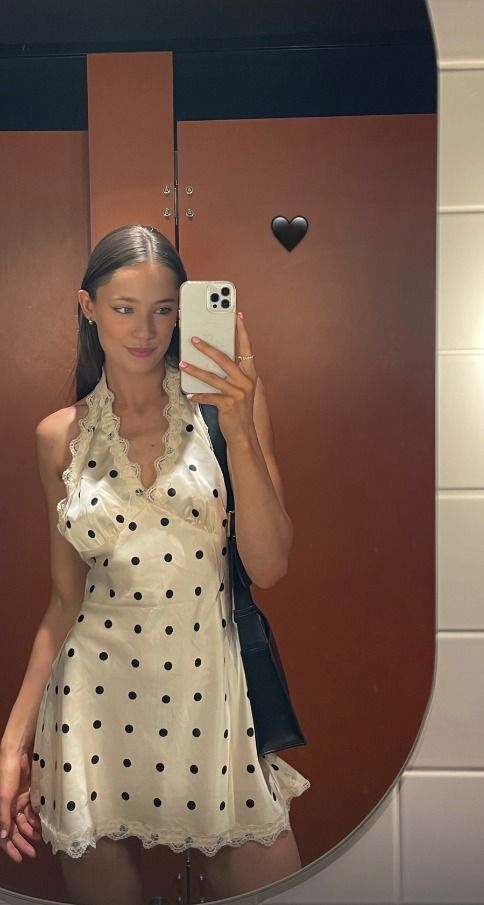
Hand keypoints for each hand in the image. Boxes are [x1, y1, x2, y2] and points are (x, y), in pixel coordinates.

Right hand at [0, 749, 41, 863]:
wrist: (17, 753)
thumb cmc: (6, 774)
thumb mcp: (5, 796)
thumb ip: (4, 816)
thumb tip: (4, 836)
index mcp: (0, 810)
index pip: (4, 835)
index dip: (11, 848)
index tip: (20, 859)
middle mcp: (8, 808)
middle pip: (15, 831)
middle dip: (23, 843)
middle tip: (33, 853)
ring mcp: (18, 801)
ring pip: (25, 822)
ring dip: (31, 831)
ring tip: (40, 839)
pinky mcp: (28, 794)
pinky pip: (32, 810)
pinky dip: (36, 818)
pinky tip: (42, 825)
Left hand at [179, 311, 257, 446]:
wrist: (244, 434)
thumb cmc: (239, 410)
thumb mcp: (240, 389)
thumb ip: (232, 373)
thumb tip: (214, 357)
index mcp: (249, 374)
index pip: (246, 348)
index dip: (242, 331)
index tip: (237, 316)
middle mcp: (246, 381)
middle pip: (225, 359)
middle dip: (208, 348)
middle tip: (194, 339)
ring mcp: (238, 393)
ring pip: (213, 377)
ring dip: (195, 370)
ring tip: (183, 364)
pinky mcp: (229, 405)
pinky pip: (209, 397)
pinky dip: (198, 395)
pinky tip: (188, 393)